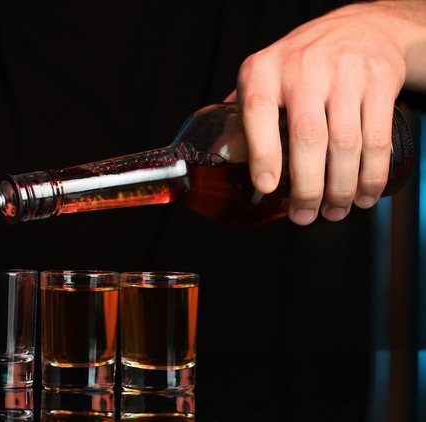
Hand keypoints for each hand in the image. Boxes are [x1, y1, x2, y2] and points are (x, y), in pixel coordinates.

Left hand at [234, 1, 425, 224]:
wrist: (358, 27)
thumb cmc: (300, 61)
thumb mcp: (263, 74)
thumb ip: (243, 111)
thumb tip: (220, 155)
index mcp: (264, 71)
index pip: (258, 113)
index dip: (263, 154)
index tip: (266, 187)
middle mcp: (303, 69)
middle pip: (307, 138)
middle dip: (307, 187)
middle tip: (304, 215)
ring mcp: (345, 73)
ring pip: (346, 143)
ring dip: (341, 188)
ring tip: (333, 211)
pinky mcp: (379, 80)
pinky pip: (377, 138)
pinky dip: (372, 174)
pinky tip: (363, 194)